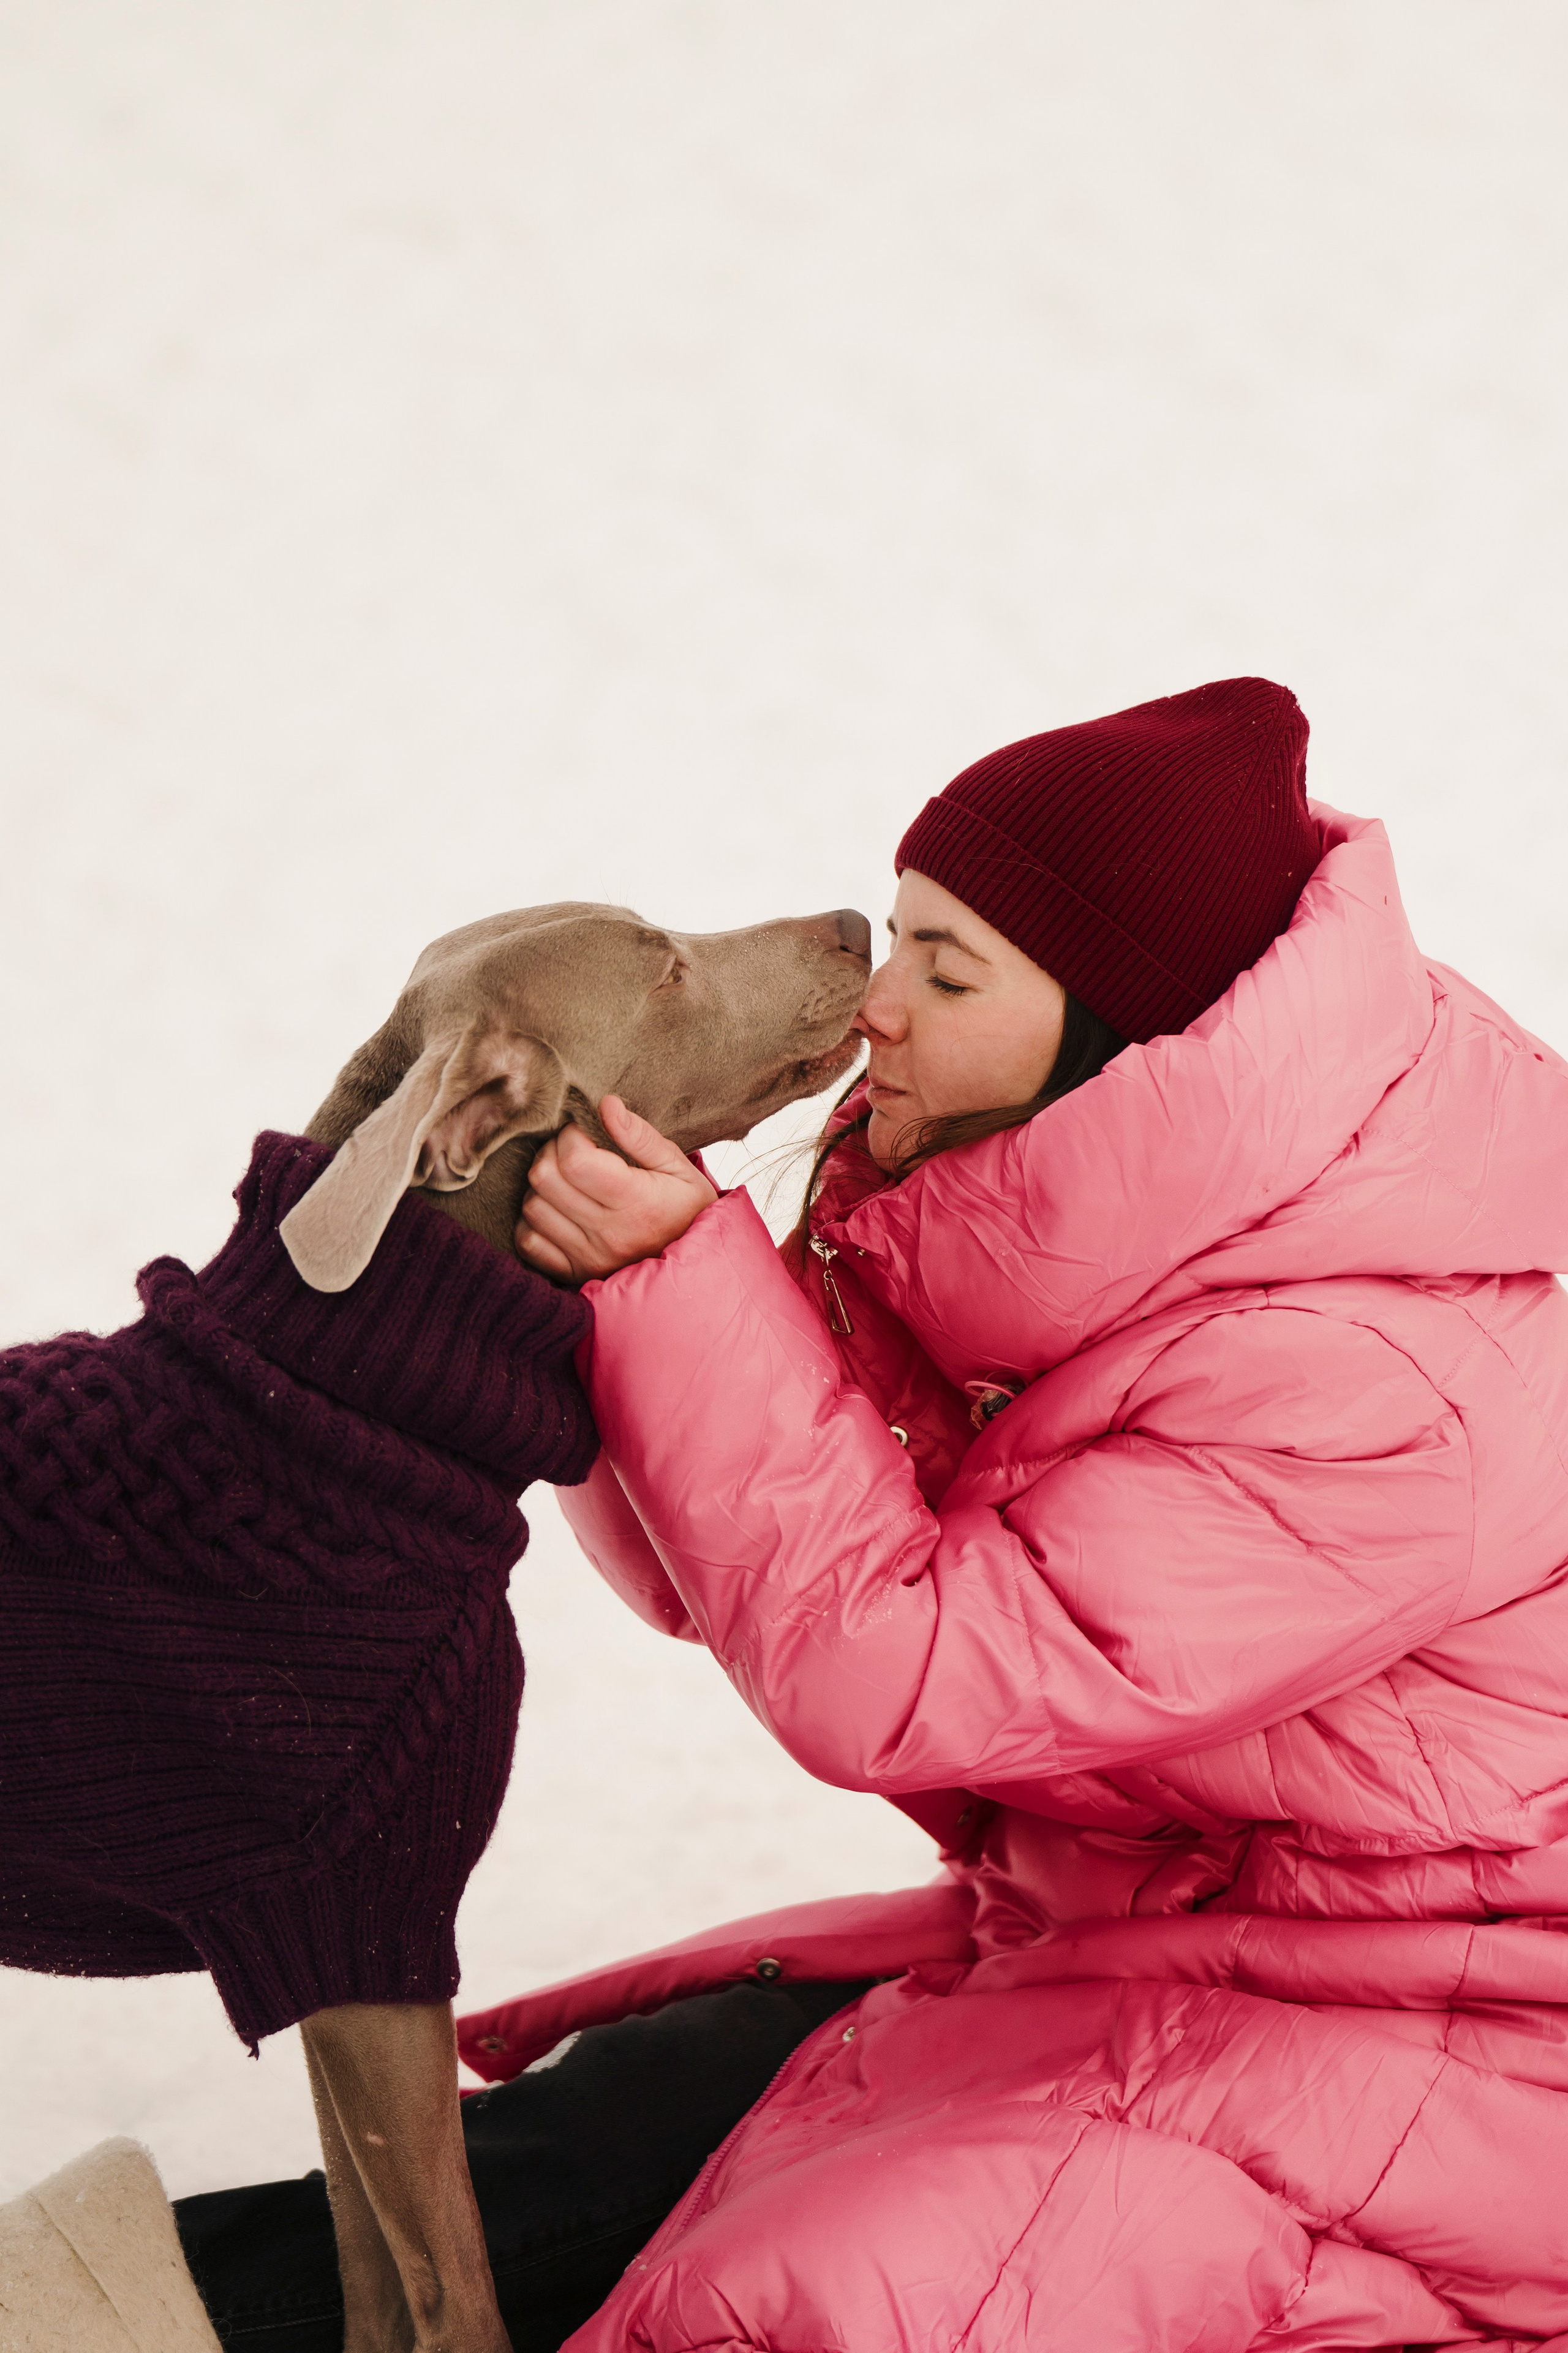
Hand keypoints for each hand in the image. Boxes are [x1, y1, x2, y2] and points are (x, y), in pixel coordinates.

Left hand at [517, 1094, 717, 1280]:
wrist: (698, 1265)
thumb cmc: (687, 1209)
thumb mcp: (678, 1167)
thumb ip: (641, 1136)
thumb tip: (606, 1104)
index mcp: (638, 1202)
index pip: (575, 1161)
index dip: (571, 1136)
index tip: (584, 1132)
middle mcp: (609, 1233)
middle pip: (545, 1179)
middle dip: (552, 1152)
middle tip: (572, 1150)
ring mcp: (589, 1257)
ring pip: (533, 1208)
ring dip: (542, 1186)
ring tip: (566, 1179)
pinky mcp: (576, 1274)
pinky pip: (529, 1243)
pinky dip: (533, 1222)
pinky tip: (556, 1209)